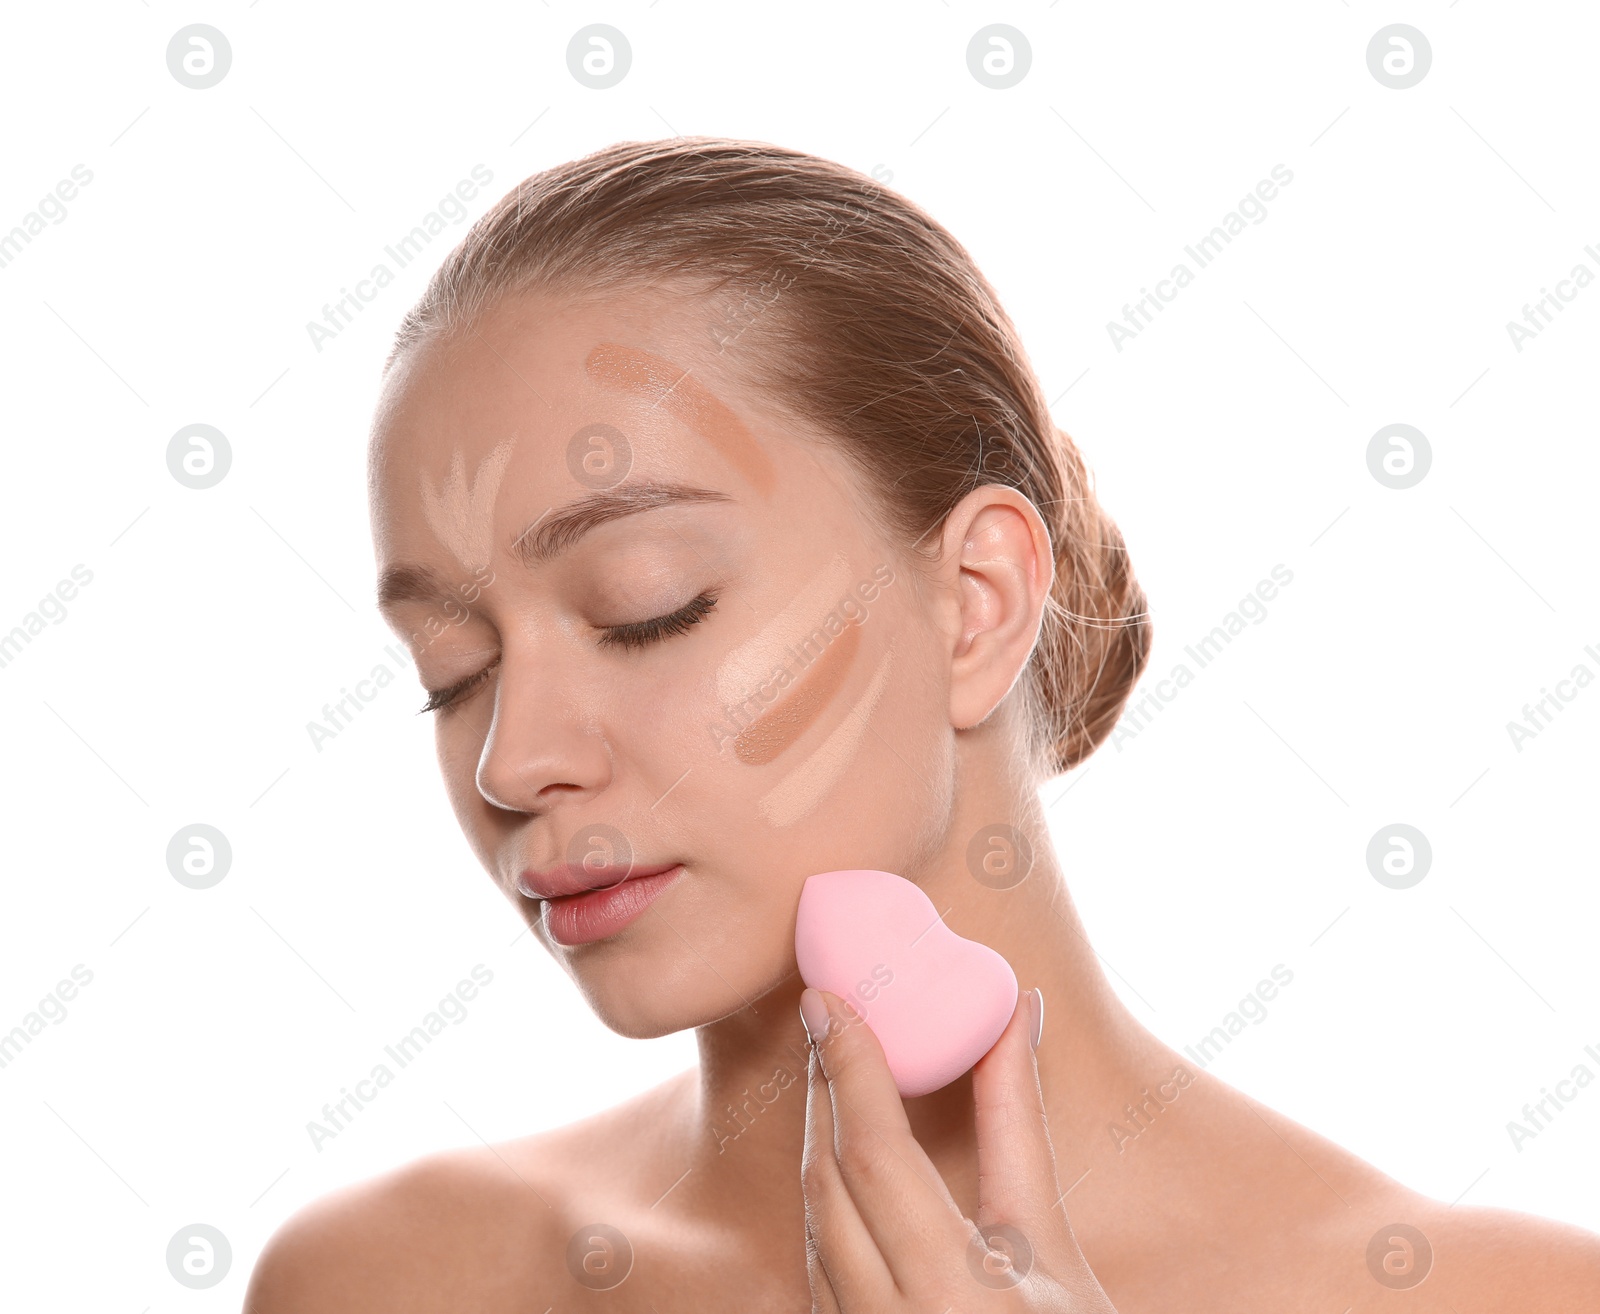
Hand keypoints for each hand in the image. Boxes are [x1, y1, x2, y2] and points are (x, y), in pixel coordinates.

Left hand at [798, 985, 1116, 1310]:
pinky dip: (828, 1207)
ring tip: (840, 1074)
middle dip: (825, 1091)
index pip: (873, 1156)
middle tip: (831, 1017)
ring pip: (812, 1228)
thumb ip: (1020, 1131)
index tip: (828, 996)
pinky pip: (817, 1271)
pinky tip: (844, 1164)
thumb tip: (1015, 1017)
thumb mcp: (1058, 1253)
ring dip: (821, 1145)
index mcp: (954, 1299)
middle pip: (827, 1183)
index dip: (846, 1067)